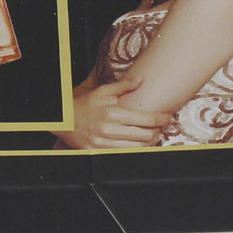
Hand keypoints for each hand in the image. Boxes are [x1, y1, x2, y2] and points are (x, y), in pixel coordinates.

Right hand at [59, 76, 174, 148]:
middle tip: (160, 126)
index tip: (167, 117)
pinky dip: (135, 149)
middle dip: (158, 130)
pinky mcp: (98, 153)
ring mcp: (103, 143)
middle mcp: (109, 129)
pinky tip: (138, 143)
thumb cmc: (85, 105)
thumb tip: (141, 79)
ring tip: (151, 135)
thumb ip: (123, 86)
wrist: (64, 120)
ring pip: (138, 147)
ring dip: (149, 142)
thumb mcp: (103, 92)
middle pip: (146, 135)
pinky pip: (124, 154)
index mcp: (112, 113)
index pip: (146, 119)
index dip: (162, 119)